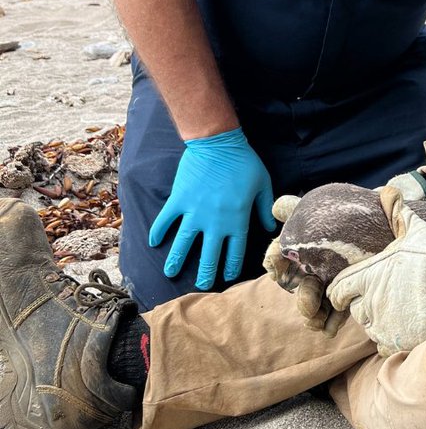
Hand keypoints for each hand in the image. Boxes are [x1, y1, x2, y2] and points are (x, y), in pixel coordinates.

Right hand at [148, 127, 275, 289]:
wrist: (217, 142)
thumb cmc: (243, 162)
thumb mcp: (263, 184)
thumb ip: (264, 208)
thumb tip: (269, 227)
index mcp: (236, 220)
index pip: (234, 252)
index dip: (231, 267)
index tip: (227, 277)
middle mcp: (214, 222)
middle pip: (209, 255)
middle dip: (205, 273)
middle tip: (201, 286)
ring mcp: (194, 212)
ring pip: (183, 243)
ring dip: (176, 260)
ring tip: (170, 273)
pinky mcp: (178, 200)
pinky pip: (166, 220)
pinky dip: (159, 231)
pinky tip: (154, 242)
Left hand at [328, 187, 425, 355]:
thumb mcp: (417, 230)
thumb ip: (398, 213)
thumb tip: (389, 192)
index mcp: (368, 277)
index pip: (337, 290)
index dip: (341, 290)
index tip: (347, 291)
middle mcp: (370, 304)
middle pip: (355, 310)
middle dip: (365, 304)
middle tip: (386, 296)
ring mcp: (383, 327)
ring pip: (370, 329)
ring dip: (379, 322)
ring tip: (401, 310)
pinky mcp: (399, 344)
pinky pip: (385, 347)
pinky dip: (393, 340)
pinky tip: (409, 327)